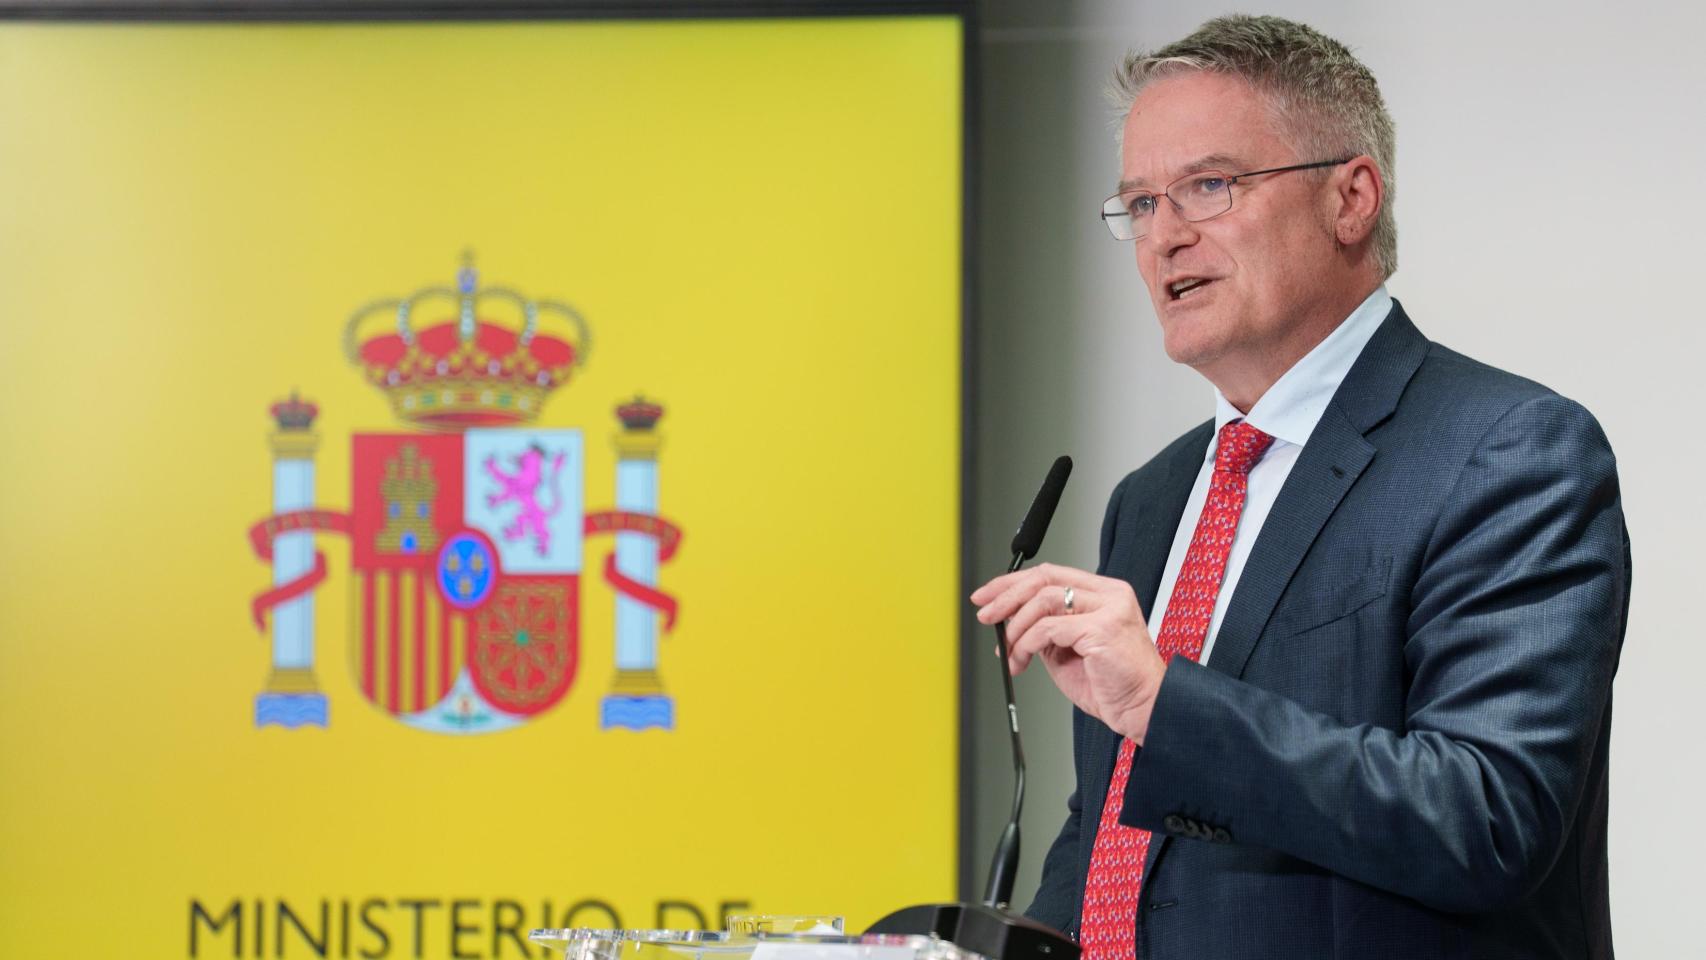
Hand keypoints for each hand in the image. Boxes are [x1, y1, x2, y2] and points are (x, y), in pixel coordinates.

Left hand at [971, 563, 1167, 744]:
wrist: (1144, 708)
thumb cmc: (1112, 684)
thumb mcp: (1067, 650)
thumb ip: (1045, 630)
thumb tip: (1009, 619)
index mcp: (1103, 593)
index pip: (1050, 574)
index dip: (1012, 582)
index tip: (987, 595)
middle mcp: (1108, 595)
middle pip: (1044, 579)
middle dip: (1006, 596)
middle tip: (986, 615)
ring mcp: (1108, 609)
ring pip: (1043, 600)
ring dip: (1016, 628)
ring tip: (1010, 652)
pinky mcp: (1102, 629)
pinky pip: (1048, 629)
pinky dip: (1027, 643)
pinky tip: (1023, 659)